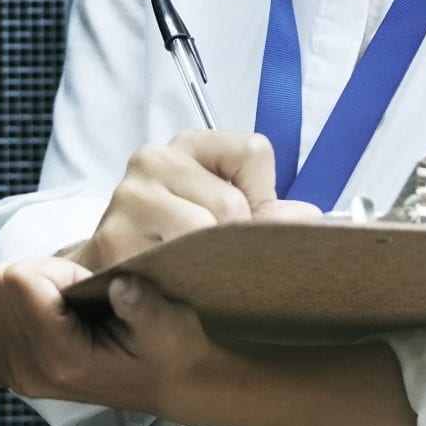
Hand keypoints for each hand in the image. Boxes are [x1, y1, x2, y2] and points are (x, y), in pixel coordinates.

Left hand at [0, 255, 216, 416]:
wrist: (168, 383)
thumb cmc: (169, 351)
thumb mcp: (169, 325)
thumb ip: (143, 305)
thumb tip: (120, 284)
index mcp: (62, 358)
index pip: (19, 281)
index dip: (57, 269)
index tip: (86, 286)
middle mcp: (29, 370)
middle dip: (35, 275)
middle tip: (73, 294)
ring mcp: (15, 372)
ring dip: (17, 288)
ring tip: (58, 302)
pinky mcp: (9, 368)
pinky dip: (1, 304)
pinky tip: (36, 311)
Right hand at [72, 130, 320, 272]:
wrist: (118, 278)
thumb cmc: (180, 240)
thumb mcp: (227, 214)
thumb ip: (268, 213)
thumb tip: (312, 219)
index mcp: (189, 145)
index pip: (253, 152)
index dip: (260, 195)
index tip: (242, 221)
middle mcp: (154, 158)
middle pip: (233, 202)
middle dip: (238, 240)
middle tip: (220, 259)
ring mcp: (130, 195)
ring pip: (206, 229)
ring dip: (213, 261)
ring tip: (196, 269)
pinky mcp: (114, 237)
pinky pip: (175, 258)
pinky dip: (188, 276)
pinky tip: (178, 280)